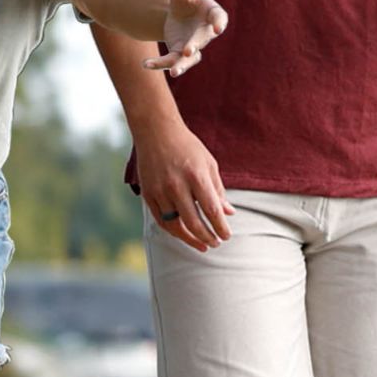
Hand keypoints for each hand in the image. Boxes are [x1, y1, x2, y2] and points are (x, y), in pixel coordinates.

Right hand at [137, 121, 233, 251]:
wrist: (156, 131)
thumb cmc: (187, 147)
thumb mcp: (208, 164)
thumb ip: (218, 190)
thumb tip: (228, 213)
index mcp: (196, 176)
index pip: (211, 210)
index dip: (220, 227)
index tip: (226, 236)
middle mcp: (177, 185)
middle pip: (194, 222)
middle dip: (207, 237)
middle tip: (216, 243)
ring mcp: (160, 191)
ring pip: (175, 225)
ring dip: (190, 239)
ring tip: (202, 245)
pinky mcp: (147, 194)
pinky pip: (161, 220)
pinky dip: (173, 231)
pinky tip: (184, 235)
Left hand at [145, 0, 227, 76]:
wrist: (178, 12)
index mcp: (212, 13)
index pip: (219, 18)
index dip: (219, 23)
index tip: (218, 28)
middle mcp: (205, 33)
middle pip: (201, 41)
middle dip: (195, 46)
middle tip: (188, 52)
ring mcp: (193, 46)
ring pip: (189, 59)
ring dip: (181, 66)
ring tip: (173, 73)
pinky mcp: (179, 53)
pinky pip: (170, 61)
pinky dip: (159, 64)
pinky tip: (145, 63)